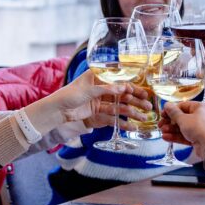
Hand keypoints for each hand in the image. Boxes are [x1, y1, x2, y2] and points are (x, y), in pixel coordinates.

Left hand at [28, 71, 151, 131]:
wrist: (56, 110)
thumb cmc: (69, 94)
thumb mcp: (88, 89)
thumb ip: (106, 89)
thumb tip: (123, 88)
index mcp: (98, 77)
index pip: (119, 81)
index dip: (132, 86)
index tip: (143, 92)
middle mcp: (101, 88)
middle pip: (122, 95)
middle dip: (136, 101)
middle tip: (148, 106)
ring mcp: (100, 101)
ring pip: (119, 107)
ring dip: (131, 112)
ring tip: (143, 118)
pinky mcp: (97, 113)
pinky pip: (112, 117)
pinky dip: (121, 122)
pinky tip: (131, 127)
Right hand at [161, 101, 204, 159]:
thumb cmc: (200, 128)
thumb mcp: (183, 119)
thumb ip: (173, 113)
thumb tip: (167, 105)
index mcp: (200, 107)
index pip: (183, 106)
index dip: (171, 110)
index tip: (162, 114)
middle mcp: (201, 117)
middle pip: (182, 117)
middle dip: (170, 122)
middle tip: (160, 125)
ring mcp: (200, 128)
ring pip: (183, 128)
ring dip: (171, 130)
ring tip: (162, 132)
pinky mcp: (198, 139)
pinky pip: (185, 136)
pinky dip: (176, 136)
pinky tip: (166, 138)